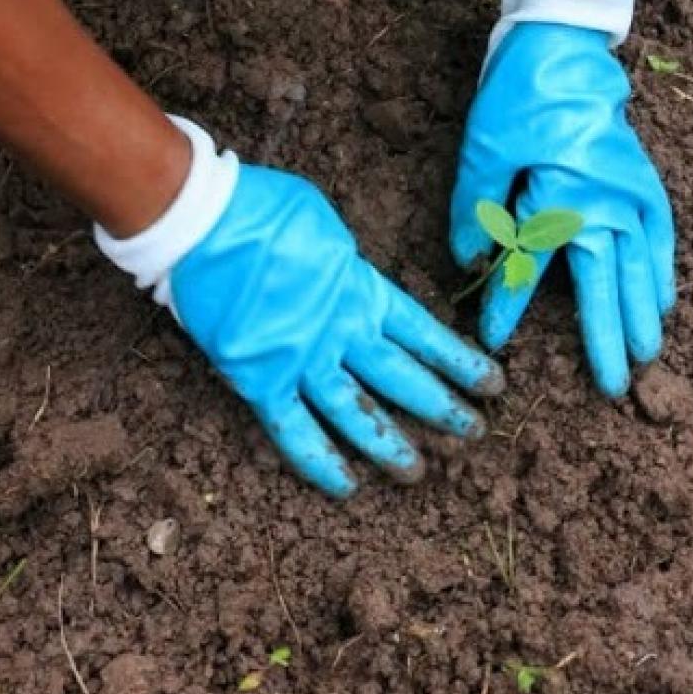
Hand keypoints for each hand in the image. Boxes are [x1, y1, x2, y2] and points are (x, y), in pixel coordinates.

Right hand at [167, 166, 501, 495]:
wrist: (201, 221)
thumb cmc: (259, 207)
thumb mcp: (323, 224)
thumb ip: (344, 263)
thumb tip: (349, 279)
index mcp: (359, 287)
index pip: (422, 332)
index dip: (458, 359)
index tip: (491, 382)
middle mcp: (341, 330)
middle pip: (402, 377)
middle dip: (442, 406)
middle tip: (474, 432)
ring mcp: (302, 359)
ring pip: (356, 412)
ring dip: (389, 444)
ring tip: (418, 472)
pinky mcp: (260, 380)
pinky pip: (294, 430)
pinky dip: (320, 461)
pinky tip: (346, 486)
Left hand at [450, 22, 675, 395]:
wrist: (567, 41)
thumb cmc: (521, 93)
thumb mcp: (483, 149)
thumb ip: (475, 210)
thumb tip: (468, 263)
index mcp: (560, 198)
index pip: (531, 269)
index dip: (510, 306)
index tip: (495, 340)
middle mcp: (604, 203)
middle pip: (604, 283)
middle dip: (606, 337)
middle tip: (612, 386)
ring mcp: (630, 190)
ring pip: (639, 265)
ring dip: (642, 311)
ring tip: (646, 353)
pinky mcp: (642, 176)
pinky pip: (660, 232)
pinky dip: (663, 266)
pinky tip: (665, 296)